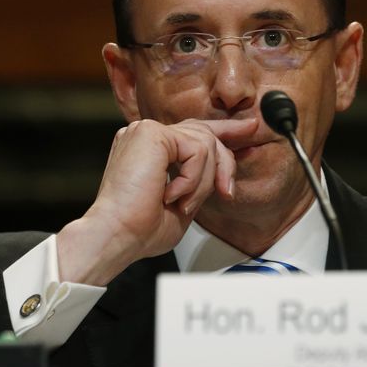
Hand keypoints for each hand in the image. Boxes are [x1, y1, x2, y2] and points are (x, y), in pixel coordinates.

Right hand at [56, 117, 257, 285]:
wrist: (117, 235)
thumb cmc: (140, 228)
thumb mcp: (183, 202)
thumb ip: (199, 182)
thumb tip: (222, 174)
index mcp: (151, 149)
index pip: (193, 131)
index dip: (225, 131)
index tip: (249, 131)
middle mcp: (147, 135)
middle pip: (205, 133)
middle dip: (225, 163)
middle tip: (227, 191)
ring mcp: (148, 131)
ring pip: (205, 144)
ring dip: (204, 182)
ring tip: (184, 204)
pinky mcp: (152, 133)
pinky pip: (196, 150)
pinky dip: (193, 178)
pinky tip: (172, 195)